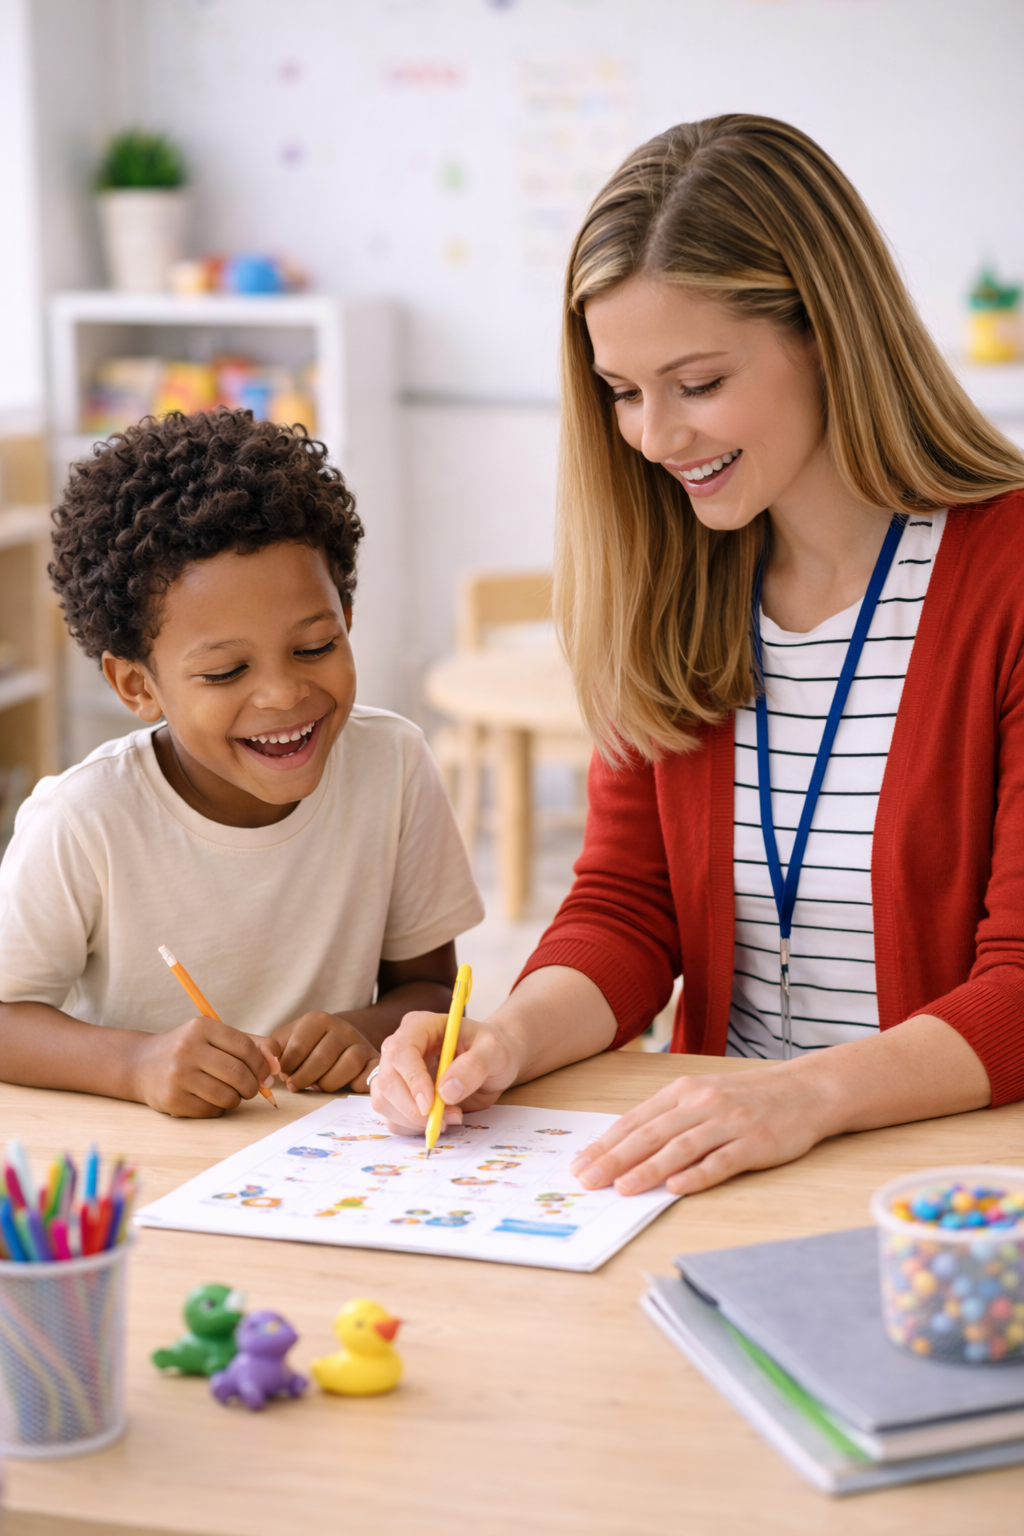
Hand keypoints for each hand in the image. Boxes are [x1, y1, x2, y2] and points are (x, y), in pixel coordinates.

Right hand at [131, 1016, 279, 1118]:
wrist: (142, 1064)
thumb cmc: (190, 1050)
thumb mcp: (216, 1037)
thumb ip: (252, 1045)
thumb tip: (276, 1066)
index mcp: (202, 1027)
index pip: (246, 1048)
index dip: (262, 1065)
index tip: (265, 1075)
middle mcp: (187, 1048)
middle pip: (239, 1074)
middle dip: (252, 1087)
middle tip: (250, 1089)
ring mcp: (178, 1075)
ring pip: (227, 1096)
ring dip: (235, 1099)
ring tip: (228, 1093)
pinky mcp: (171, 1099)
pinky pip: (211, 1111)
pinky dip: (217, 1109)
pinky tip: (208, 1099)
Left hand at [270, 1011, 379, 1092]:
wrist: (342, 1040)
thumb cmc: (309, 1045)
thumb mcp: (287, 1039)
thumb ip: (272, 1049)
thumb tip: (270, 1065)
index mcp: (318, 1019)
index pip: (297, 1048)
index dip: (287, 1068)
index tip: (285, 1074)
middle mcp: (343, 1027)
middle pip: (321, 1059)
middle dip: (304, 1078)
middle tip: (296, 1085)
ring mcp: (361, 1043)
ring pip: (347, 1067)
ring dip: (327, 1084)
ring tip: (318, 1085)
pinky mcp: (374, 1060)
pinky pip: (368, 1076)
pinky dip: (357, 1085)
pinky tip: (344, 1088)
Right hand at [370, 1010, 525, 1133]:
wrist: (493, 1062)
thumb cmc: (492, 1049)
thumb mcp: (494, 1051)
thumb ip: (474, 1066)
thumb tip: (446, 1091)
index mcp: (420, 1026)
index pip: (401, 1050)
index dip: (412, 1079)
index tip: (431, 1105)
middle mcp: (401, 1047)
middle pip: (387, 1080)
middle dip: (413, 1108)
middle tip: (446, 1119)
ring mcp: (396, 1072)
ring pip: (384, 1101)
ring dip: (413, 1120)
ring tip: (449, 1118)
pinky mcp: (398, 1095)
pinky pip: (392, 1117)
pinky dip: (411, 1127)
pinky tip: (437, 1121)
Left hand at [570, 1063, 827, 1195]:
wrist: (806, 1090)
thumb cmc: (749, 1097)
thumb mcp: (704, 1096)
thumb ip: (670, 1118)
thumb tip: (628, 1147)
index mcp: (684, 1093)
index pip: (635, 1120)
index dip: (605, 1143)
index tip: (580, 1164)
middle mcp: (702, 1104)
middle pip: (650, 1134)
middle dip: (615, 1158)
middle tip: (588, 1180)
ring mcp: (729, 1122)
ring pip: (680, 1147)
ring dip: (649, 1169)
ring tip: (623, 1188)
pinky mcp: (755, 1143)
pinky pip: (722, 1160)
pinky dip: (698, 1174)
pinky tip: (677, 1187)